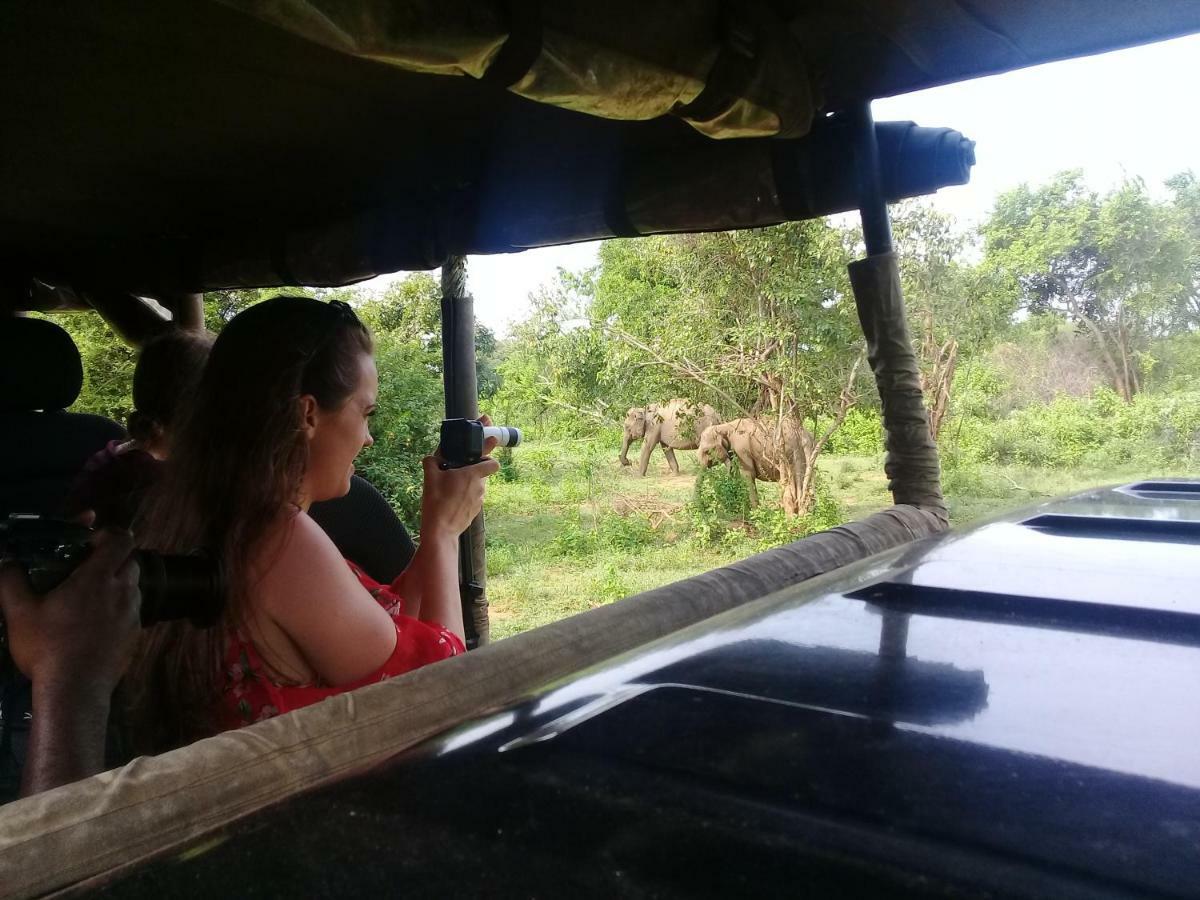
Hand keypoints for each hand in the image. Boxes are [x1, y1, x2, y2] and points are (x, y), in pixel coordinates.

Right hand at [0, 527, 140, 689]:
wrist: (75, 690)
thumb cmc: (47, 647)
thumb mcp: (18, 612)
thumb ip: (11, 580)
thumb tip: (5, 560)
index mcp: (98, 578)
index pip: (122, 540)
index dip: (110, 535)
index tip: (90, 543)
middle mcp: (124, 591)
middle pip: (130, 561)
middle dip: (113, 559)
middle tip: (87, 570)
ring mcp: (134, 614)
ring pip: (134, 587)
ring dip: (118, 584)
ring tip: (90, 598)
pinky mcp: (136, 636)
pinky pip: (133, 612)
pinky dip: (120, 610)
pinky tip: (97, 624)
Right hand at [421, 415, 500, 538]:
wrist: (440, 531)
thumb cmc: (436, 502)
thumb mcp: (430, 477)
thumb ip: (432, 462)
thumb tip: (432, 458)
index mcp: (473, 474)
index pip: (493, 462)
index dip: (490, 455)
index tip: (485, 449)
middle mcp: (480, 486)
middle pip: (482, 472)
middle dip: (472, 468)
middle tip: (457, 469)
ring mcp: (479, 500)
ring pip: (476, 485)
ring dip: (467, 483)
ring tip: (450, 486)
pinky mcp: (475, 511)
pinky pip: (472, 497)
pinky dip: (465, 495)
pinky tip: (451, 499)